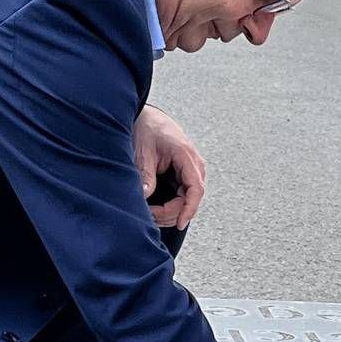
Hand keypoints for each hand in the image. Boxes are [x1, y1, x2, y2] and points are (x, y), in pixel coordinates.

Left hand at [131, 105, 205, 227]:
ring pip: (186, 201)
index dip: (189, 209)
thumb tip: (145, 196)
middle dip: (170, 212)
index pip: (196, 189)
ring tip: (149, 213)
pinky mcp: (183, 175)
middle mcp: (193, 165)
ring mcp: (190, 171)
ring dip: (169, 211)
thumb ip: (146, 175)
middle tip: (148, 215)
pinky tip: (154, 209)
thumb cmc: (148, 129)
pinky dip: (169, 206)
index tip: (180, 223)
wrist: (148, 118)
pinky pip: (181, 196)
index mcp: (187, 157)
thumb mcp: (143, 152)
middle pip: (190, 199)